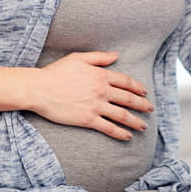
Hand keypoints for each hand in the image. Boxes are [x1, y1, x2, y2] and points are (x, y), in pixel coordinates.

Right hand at [31, 51, 153, 140]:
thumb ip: (99, 57)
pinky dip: (120, 133)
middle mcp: (102, 90)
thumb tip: (117, 54)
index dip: (137, 87)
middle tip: (151, 109)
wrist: (39, 89)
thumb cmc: (56, 72)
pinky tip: (128, 136)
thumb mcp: (78, 58)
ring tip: (144, 126)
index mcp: (101, 75)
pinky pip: (108, 128)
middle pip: (128, 99)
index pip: (126, 82)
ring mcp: (95, 106)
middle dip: (142, 105)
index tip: (145, 92)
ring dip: (135, 121)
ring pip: (122, 115)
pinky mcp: (87, 119)